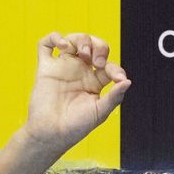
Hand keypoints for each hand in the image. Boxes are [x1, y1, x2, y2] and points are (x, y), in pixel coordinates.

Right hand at [24, 32, 130, 151]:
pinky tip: (64, 46)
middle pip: (93, 46)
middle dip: (99, 47)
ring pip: (74, 40)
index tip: (117, 78)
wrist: (51, 135)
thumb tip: (127, 82)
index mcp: (95, 82)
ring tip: (83, 53)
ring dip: (82, 40)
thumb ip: (114, 97)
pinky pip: (45, 45)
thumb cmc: (76, 127)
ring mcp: (63, 68)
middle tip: (97, 62)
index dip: (116, 68)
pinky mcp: (46, 69)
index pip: (109, 65)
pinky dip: (55, 38)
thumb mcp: (100, 112)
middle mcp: (80, 72)